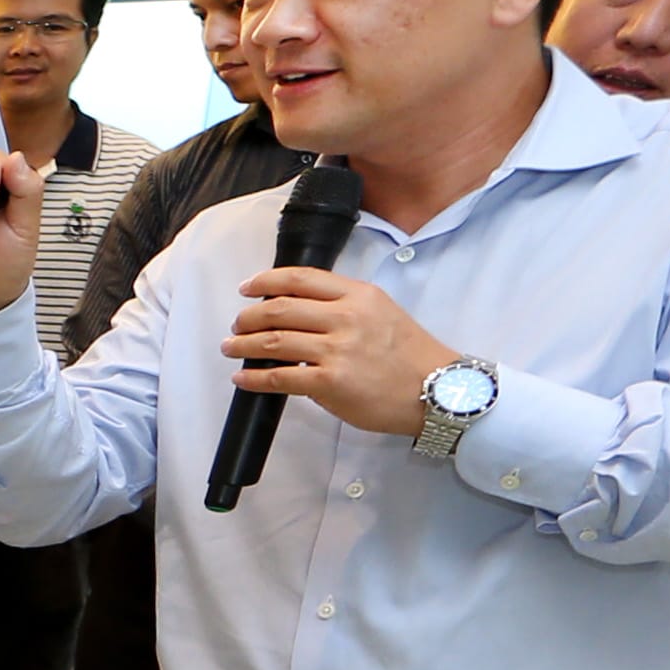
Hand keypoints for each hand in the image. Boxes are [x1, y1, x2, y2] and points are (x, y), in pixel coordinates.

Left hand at [223, 265, 453, 440]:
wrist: (438, 390)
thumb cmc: (410, 356)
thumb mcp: (382, 312)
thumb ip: (344, 306)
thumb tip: (298, 309)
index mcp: (359, 295)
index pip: (301, 278)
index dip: (265, 281)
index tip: (247, 288)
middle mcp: (346, 318)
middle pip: (279, 308)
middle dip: (248, 317)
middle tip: (237, 324)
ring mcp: (337, 350)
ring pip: (273, 342)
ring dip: (243, 345)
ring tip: (232, 347)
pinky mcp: (330, 382)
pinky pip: (279, 378)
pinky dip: (254, 378)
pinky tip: (243, 378)